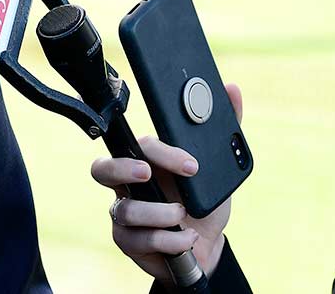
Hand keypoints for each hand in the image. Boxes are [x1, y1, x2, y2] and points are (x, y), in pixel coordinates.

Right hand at [90, 83, 243, 286]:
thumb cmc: (203, 203)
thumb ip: (224, 130)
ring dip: (159, 214)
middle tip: (148, 174)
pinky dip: (167, 240)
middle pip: (102, 169)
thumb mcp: (219, 170)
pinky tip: (186, 239)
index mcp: (148, 162)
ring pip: (124, 210)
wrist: (206, 244)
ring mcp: (125, 213)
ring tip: (183, 216)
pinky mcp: (127, 241)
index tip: (191, 165)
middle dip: (123, 169)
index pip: (139, 145)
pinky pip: (136, 240)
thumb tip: (232, 90)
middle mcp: (129, 185)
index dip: (160, 152)